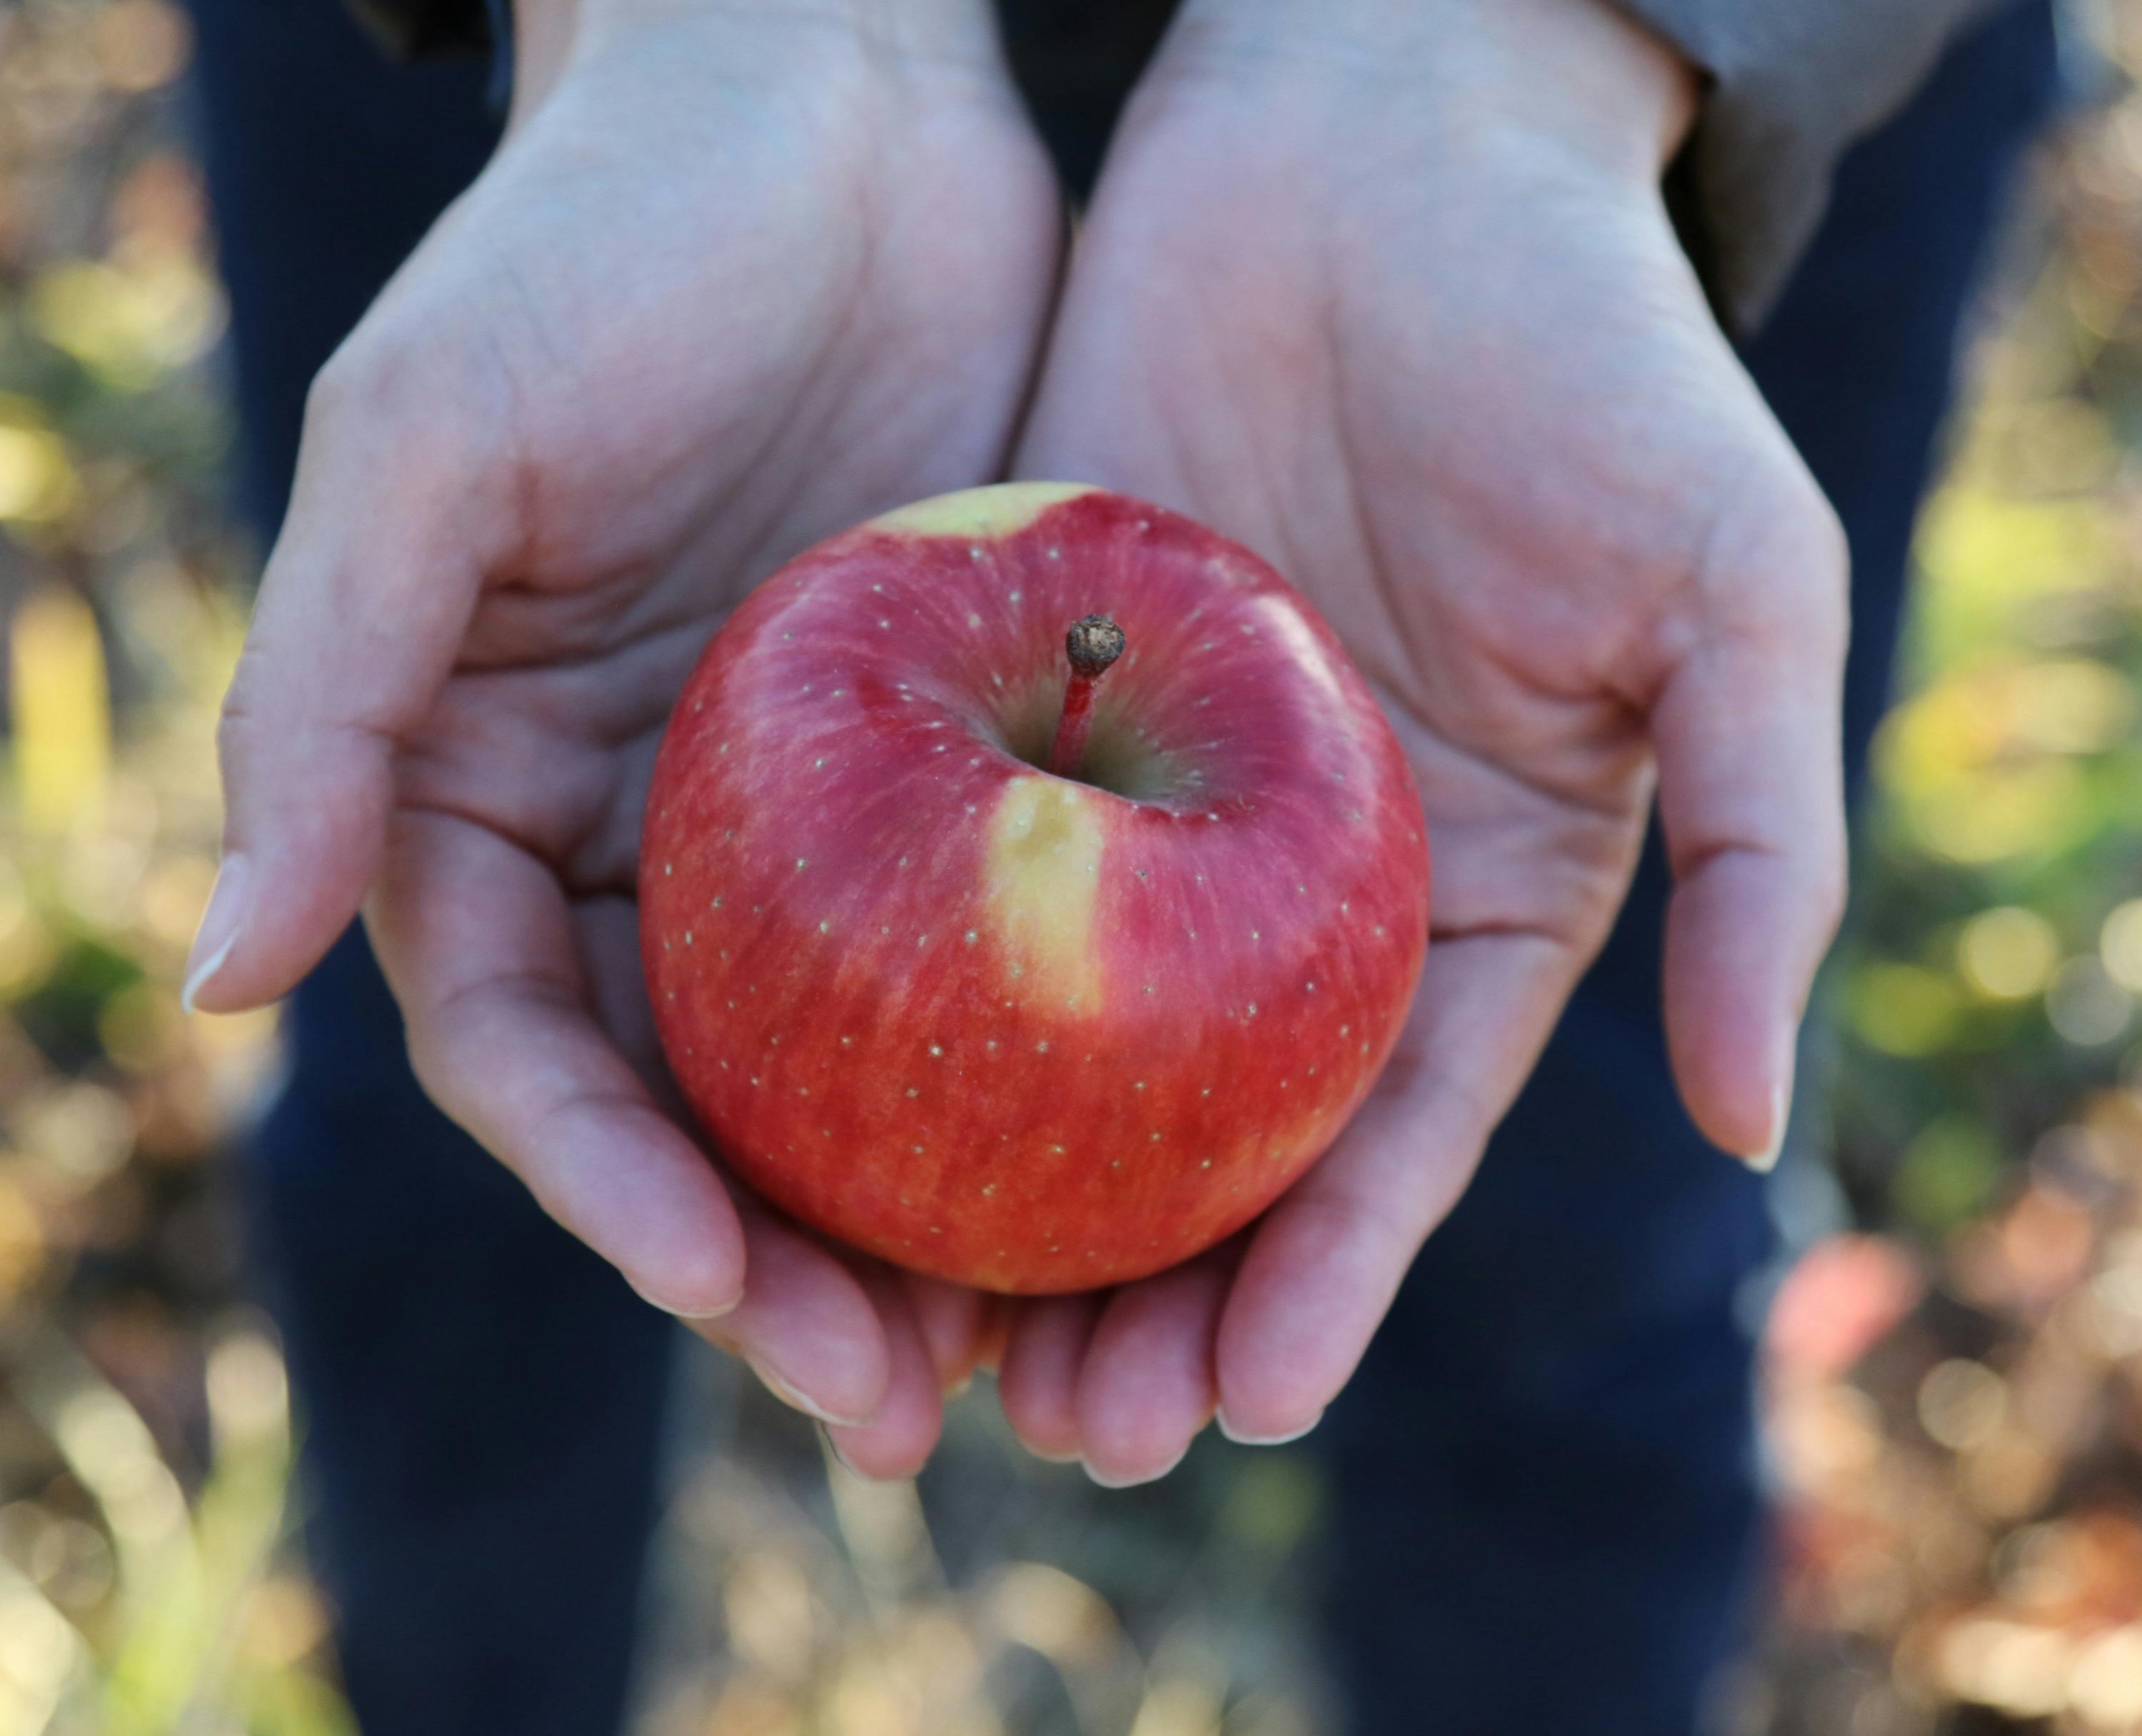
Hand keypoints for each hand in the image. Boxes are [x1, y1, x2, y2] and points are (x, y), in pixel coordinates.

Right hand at [184, 0, 1058, 1475]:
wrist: (833, 99)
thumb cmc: (605, 246)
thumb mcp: (435, 445)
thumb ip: (330, 697)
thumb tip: (221, 968)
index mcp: (496, 801)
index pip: (542, 1054)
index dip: (614, 1191)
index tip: (725, 1290)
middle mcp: (654, 837)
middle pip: (712, 1109)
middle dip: (784, 1268)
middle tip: (898, 1406)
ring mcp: (816, 814)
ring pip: (866, 1071)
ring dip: (927, 1224)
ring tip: (1024, 1362)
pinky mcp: (966, 756)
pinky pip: (1005, 947)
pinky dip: (1049, 1073)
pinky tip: (1139, 1172)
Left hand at [1000, 0, 1847, 1481]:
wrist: (1376, 130)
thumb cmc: (1579, 345)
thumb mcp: (1726, 586)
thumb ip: (1754, 840)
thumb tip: (1745, 1115)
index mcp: (1470, 887)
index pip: (1394, 1130)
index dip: (1329, 1280)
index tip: (1249, 1406)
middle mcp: (1300, 876)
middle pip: (1213, 1135)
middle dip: (1149, 1295)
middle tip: (1064, 1431)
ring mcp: (1150, 798)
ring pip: (1063, 1050)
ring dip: (1004, 1205)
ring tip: (932, 1351)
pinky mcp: (1018, 697)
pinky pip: (948, 875)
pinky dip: (895, 1007)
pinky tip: (826, 1115)